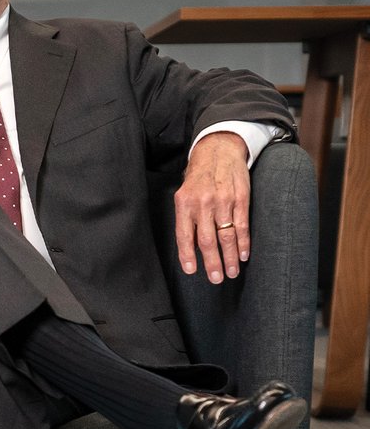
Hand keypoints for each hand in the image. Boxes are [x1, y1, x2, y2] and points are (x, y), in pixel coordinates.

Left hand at [174, 132, 250, 283]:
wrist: (218, 150)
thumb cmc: (198, 176)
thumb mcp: (184, 193)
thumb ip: (187, 217)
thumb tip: (190, 246)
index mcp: (184, 203)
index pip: (184, 235)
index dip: (187, 255)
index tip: (192, 271)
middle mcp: (203, 203)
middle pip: (207, 240)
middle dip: (212, 263)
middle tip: (217, 279)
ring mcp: (223, 201)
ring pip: (226, 236)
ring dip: (230, 257)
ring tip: (231, 273)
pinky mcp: (240, 198)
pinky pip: (242, 225)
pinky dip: (243, 243)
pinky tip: (244, 255)